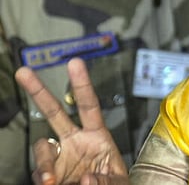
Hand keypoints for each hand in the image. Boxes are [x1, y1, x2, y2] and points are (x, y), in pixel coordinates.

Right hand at [15, 58, 128, 184]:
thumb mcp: (119, 182)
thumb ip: (107, 180)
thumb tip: (87, 178)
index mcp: (97, 136)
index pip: (89, 106)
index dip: (81, 84)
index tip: (74, 63)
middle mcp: (75, 141)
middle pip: (54, 112)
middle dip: (38, 91)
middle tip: (24, 72)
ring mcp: (59, 157)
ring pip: (42, 147)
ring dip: (44, 162)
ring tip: (51, 180)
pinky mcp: (48, 174)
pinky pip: (39, 171)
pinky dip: (44, 176)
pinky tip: (52, 184)